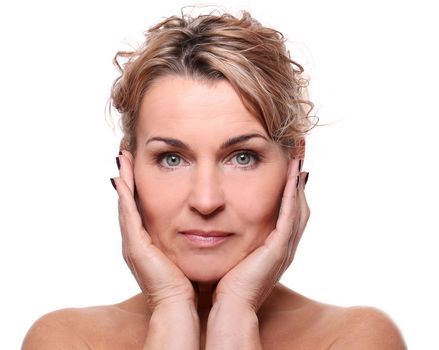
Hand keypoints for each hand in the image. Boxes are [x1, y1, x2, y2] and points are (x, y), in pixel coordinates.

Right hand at [111, 151, 195, 311]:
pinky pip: (128, 213)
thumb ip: (192, 238)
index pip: (141, 208)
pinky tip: (124, 175)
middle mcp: (136, 241)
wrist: (179, 306)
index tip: (141, 165)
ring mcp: (132, 243)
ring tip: (124, 157)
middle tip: (126, 154)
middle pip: (130, 202)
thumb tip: (207, 224)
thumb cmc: (187, 282)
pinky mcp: (134, 245)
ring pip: (126, 203)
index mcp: (148, 242)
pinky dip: (125, 193)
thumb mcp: (189, 253)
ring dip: (125, 179)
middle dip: (128, 178)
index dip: (139, 187)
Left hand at [212, 158, 309, 311]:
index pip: (289, 215)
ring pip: (299, 211)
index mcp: (276, 248)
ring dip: (297, 186)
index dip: (290, 194)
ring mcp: (284, 248)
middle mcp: (285, 247)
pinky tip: (290, 180)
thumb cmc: (227, 282)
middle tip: (296, 163)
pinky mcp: (279, 250)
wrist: (229, 304)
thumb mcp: (235, 254)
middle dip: (298, 186)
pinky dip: (291, 198)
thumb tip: (223, 223)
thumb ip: (236, 238)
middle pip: (300, 210)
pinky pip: (289, 218)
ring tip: (296, 165)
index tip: (286, 173)